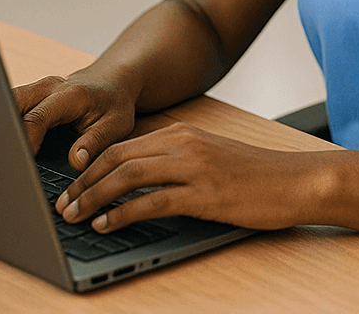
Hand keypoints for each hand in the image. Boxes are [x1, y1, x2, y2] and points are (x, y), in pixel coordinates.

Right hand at [14, 70, 138, 170]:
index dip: (26, 142)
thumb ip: (95, 143)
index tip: (21, 165)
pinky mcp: (31, 96)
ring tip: (2, 154)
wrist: (112, 81)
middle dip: (4, 130)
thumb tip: (76, 163)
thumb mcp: (115, 125)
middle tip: (2, 160)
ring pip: (7, 103)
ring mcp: (36, 89)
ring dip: (2, 125)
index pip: (37, 118)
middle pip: (12, 104)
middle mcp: (47, 88)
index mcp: (68, 95)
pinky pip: (12, 107)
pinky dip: (7, 123)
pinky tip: (8, 144)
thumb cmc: (115, 103)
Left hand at [54, 122, 315, 232]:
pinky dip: (123, 213)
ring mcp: (193, 167)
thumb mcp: (209, 158)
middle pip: (116, 158)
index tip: (69, 186)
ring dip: (93, 197)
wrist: (296, 180)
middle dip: (82, 182)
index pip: (121, 145)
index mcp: (181, 133)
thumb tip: (137, 180)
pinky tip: (107, 224)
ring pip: (127, 175)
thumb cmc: (254, 175)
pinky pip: (152, 201)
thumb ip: (176, 161)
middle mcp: (183, 144)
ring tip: (73, 216)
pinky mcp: (204, 194)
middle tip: (62, 204)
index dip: (90, 167)